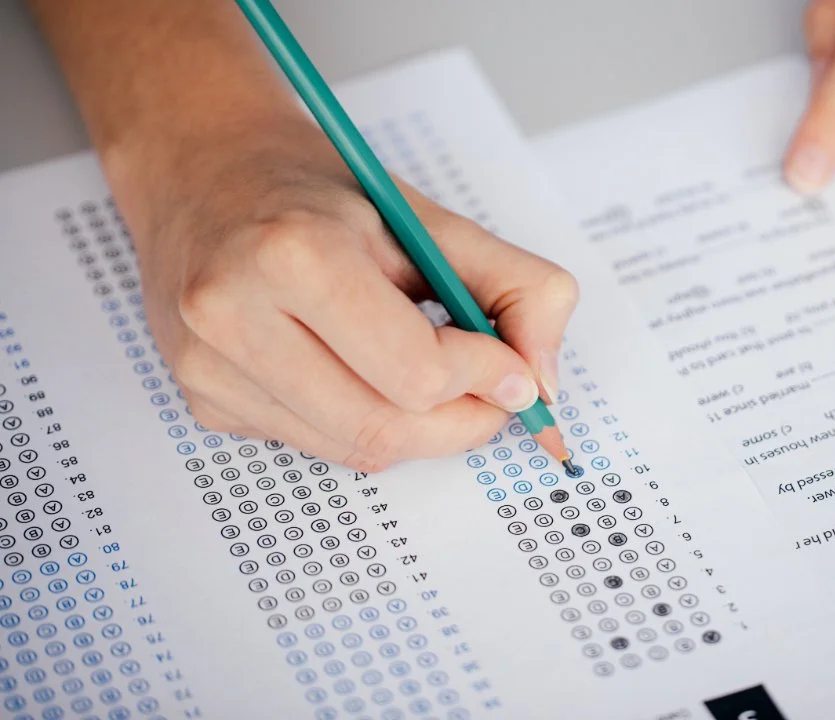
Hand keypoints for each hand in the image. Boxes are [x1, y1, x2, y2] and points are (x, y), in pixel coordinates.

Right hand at [117, 116, 577, 471]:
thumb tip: (541, 385)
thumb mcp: (427, 217)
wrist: (205, 170)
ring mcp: (209, 367)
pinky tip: (360, 370)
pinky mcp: (203, 400)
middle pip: (385, 426)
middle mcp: (234, 315)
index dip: (485, 379)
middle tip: (493, 395)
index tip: (514, 370)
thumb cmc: (320, 192)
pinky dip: (365, 422)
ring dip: (420, 428)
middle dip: (462, 421)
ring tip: (432, 375)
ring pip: (355, 449)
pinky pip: (319, 444)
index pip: (416, 371)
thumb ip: (514, 287)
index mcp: (294, 253)